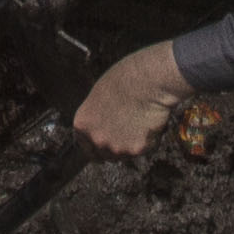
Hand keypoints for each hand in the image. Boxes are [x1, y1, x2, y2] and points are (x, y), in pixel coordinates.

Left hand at [73, 41, 195, 157]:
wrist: (149, 80)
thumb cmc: (126, 79)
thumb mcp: (99, 95)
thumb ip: (97, 117)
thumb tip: (103, 124)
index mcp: (82, 124)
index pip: (85, 147)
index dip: (96, 145)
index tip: (106, 142)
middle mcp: (96, 139)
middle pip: (105, 154)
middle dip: (116, 146)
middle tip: (128, 130)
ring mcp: (116, 147)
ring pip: (125, 154)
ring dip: (132, 144)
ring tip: (141, 120)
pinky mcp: (137, 150)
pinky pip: (144, 149)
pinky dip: (149, 140)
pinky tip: (150, 121)